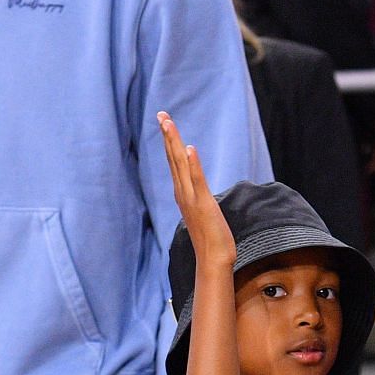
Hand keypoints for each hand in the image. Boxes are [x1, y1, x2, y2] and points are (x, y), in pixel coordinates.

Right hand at [158, 112, 235, 268]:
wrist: (213, 260)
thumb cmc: (211, 240)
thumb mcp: (204, 213)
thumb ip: (198, 200)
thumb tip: (198, 193)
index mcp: (183, 193)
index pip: (175, 162)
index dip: (170, 142)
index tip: (165, 122)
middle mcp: (183, 192)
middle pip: (173, 158)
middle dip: (168, 135)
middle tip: (161, 114)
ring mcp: (191, 198)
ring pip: (180, 164)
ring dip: (174, 143)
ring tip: (168, 123)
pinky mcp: (202, 203)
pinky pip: (196, 179)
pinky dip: (193, 163)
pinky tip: (190, 148)